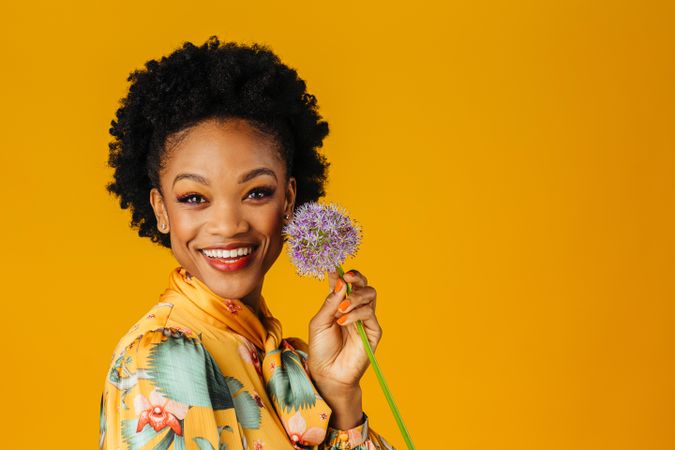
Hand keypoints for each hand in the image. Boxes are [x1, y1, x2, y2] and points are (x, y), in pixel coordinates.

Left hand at [307, 269, 382, 390]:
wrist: (327, 373)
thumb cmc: (321, 348)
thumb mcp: (319, 322)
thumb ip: (330, 302)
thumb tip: (340, 281)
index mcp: (340, 303)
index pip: (345, 282)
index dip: (341, 273)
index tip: (334, 268)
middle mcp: (354, 308)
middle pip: (363, 284)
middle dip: (356, 277)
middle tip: (346, 278)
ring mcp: (365, 318)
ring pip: (370, 294)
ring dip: (355, 297)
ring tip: (342, 309)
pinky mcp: (373, 331)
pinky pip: (369, 314)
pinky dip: (356, 314)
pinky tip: (343, 321)